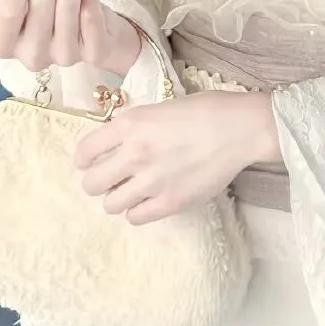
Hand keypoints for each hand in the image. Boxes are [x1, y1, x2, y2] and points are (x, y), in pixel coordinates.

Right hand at [0, 0, 142, 75]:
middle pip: (39, 1)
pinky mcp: (93, 51)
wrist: (93, 36)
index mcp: (6, 45)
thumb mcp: (22, 1)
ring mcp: (64, 56)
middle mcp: (32, 56)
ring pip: (67, 4)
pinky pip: (91, 13)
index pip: (7, 11)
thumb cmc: (49, 14)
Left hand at [73, 90, 281, 224]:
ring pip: (110, 204)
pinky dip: (138, 211)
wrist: (240, 128)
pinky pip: (135, 218)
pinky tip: (150, 200)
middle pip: (91, 183)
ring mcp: (151, 181)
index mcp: (131, 124)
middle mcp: (135, 152)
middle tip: (112, 178)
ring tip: (133, 190)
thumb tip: (116, 143)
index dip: (84, 160)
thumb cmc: (206, 110)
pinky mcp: (169, 203)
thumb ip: (135, 125)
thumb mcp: (161, 107)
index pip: (85, 151)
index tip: (90, 163)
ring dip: (118, 198)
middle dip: (98, 181)